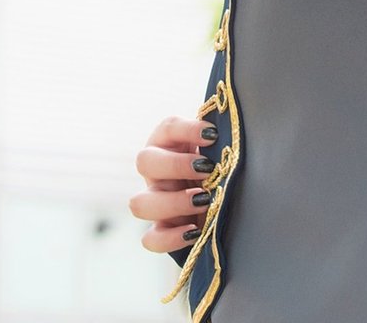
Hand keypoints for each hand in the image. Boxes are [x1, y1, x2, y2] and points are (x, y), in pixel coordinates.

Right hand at [130, 116, 216, 252]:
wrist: (220, 196)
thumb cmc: (218, 163)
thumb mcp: (218, 147)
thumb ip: (218, 141)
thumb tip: (226, 136)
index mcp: (169, 142)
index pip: (168, 127)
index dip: (187, 129)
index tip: (212, 135)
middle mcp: (155, 170)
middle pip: (144, 161)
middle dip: (176, 165)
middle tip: (207, 169)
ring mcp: (154, 200)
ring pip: (139, 203)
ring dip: (173, 202)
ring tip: (204, 200)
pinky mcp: (161, 228)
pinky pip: (150, 239)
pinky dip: (171, 237)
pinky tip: (195, 231)